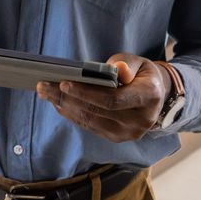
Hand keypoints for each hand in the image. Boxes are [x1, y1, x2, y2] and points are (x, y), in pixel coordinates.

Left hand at [37, 53, 171, 142]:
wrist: (156, 96)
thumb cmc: (142, 74)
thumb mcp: (139, 62)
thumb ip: (126, 63)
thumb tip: (115, 70)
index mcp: (149, 97)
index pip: (113, 99)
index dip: (86, 93)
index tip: (64, 83)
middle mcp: (141, 120)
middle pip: (97, 111)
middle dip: (67, 98)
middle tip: (44, 85)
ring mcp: (129, 133)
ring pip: (90, 121)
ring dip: (65, 106)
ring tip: (46, 93)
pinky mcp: (117, 138)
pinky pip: (91, 126)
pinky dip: (72, 114)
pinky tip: (58, 103)